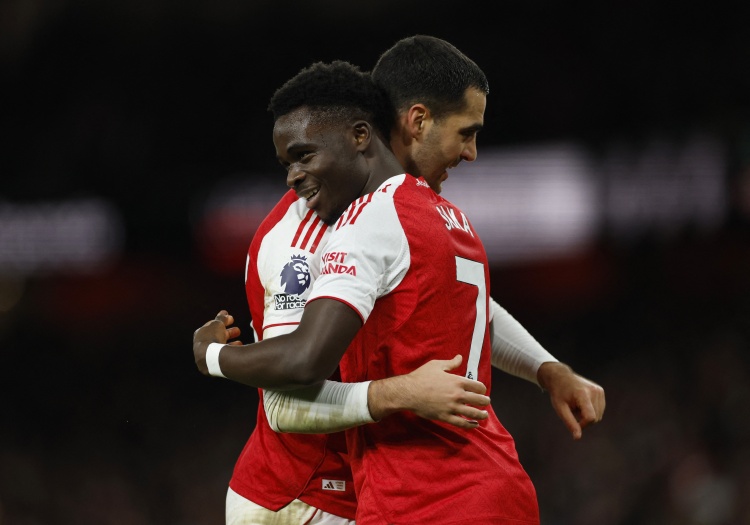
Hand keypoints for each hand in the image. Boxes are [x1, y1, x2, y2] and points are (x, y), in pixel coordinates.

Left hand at [193, 310, 241, 374]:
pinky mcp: (212, 365)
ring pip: (220, 348)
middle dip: (228, 333)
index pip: (211, 326)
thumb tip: (224, 312)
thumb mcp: (218, 324)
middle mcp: (201, 346)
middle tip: (238, 330)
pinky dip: (230, 351)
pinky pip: (223, 356)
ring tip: (240, 341)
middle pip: (216, 337)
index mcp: (200, 334)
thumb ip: (221, 318)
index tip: (231, 319)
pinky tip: (238, 350)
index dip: (222, 322)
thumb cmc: (212, 338)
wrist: (211, 357)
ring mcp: (206, 356)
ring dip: (231, 343)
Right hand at [369, 355, 489, 428]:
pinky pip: (462, 423)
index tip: (481, 390)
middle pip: (479, 400)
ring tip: (484, 415)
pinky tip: (475, 425)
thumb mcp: (436, 365)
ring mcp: (452, 407)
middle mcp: (458, 395)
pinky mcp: (445, 417)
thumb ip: (451, 363)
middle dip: (485, 401)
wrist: (408, 392)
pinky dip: (471, 425)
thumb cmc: (421, 377)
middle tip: (486, 402)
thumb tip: (460, 358)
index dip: (482, 389)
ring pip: (473, 413)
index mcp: (457, 381)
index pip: (478, 386)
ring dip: (482, 415)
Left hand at [537, 362, 604, 439]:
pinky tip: (582, 403)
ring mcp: (599, 391)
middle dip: (584, 420)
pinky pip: (600, 410)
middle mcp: (594, 391)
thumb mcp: (560, 409)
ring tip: (576, 406)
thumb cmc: (559, 393)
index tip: (573, 421)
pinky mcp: (601, 391)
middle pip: (595, 418)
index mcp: (583, 394)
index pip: (590, 417)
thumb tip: (577, 438)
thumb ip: (570, 423)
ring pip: (598, 416)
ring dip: (587, 416)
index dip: (582, 424)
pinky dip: (591, 411)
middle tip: (572, 411)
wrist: (561, 377)